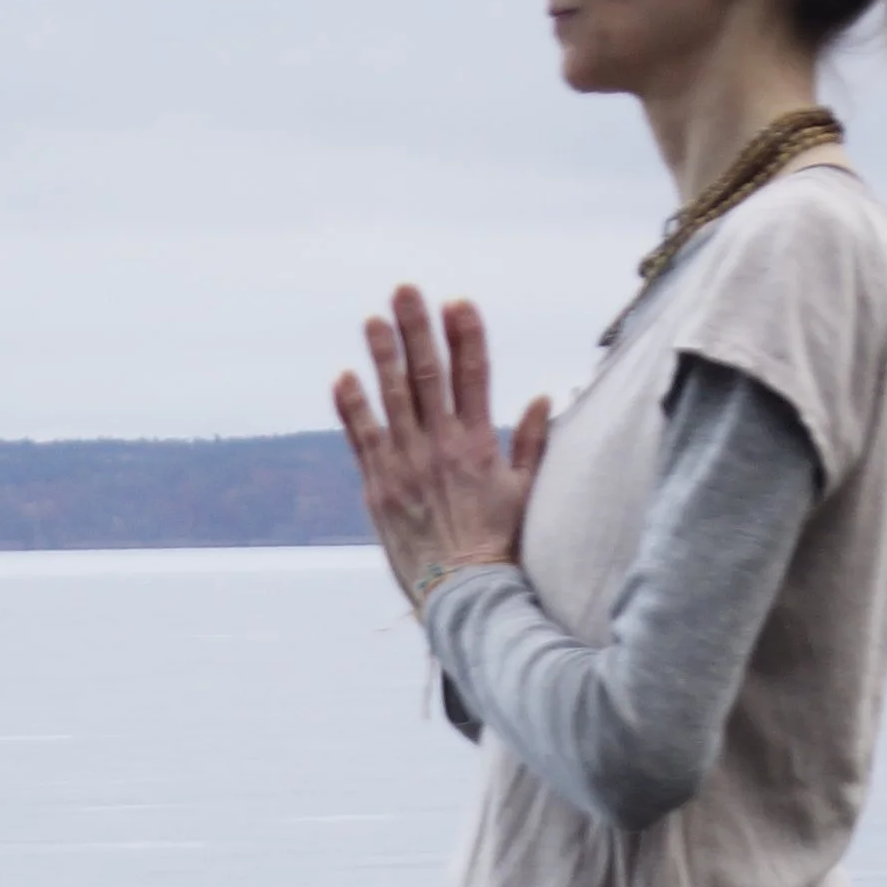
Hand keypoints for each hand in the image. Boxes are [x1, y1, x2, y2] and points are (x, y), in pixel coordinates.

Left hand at [334, 289, 551, 621]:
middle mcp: (441, 448)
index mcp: (478, 445)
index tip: (458, 303)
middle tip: (406, 290)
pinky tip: (345, 376)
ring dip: (382, 356)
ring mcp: (406, 465)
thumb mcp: (524, 494)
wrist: (465, 595)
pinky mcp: (379, 487)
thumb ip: (531, 444)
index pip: (473, 376)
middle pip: (428, 375)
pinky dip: (353, 407)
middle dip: (418, 329)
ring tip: (374, 319)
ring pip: (392, 399)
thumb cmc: (500, 548)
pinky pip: (362, 438)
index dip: (466, 336)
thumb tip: (541, 399)